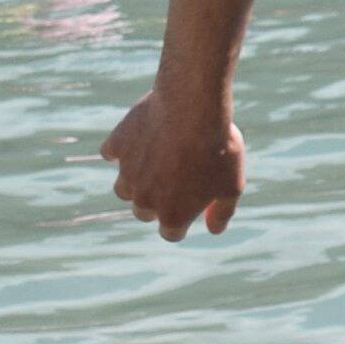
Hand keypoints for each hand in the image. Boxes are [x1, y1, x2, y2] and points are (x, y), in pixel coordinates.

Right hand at [103, 89, 246, 237]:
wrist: (194, 111)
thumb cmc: (219, 151)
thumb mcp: (232, 186)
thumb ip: (222, 212)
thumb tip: (214, 230)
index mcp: (173, 215)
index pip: (171, 233)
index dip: (183, 220)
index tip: (193, 202)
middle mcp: (144, 200)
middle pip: (144, 212)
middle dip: (158, 201)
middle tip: (178, 178)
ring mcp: (126, 173)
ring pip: (123, 188)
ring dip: (137, 181)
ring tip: (159, 160)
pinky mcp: (117, 146)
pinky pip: (112, 153)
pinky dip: (123, 148)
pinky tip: (142, 137)